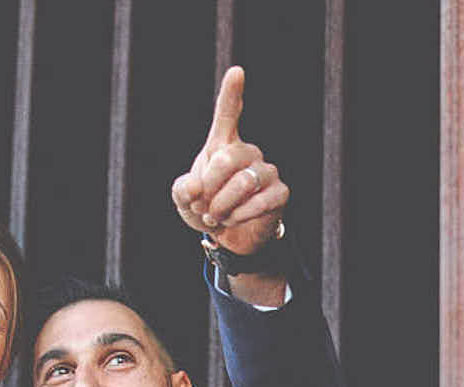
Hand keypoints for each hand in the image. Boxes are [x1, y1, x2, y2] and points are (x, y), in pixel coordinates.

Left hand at [171, 66, 287, 254]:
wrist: (229, 237)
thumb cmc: (206, 209)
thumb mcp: (184, 199)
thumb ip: (182, 190)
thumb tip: (196, 188)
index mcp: (222, 145)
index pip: (228, 113)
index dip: (232, 92)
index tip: (237, 71)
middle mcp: (248, 152)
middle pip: (226, 158)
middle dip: (208, 188)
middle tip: (202, 206)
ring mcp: (267, 171)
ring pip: (243, 182)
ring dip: (222, 205)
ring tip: (215, 216)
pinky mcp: (281, 193)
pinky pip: (260, 201)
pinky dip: (240, 215)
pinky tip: (233, 219)